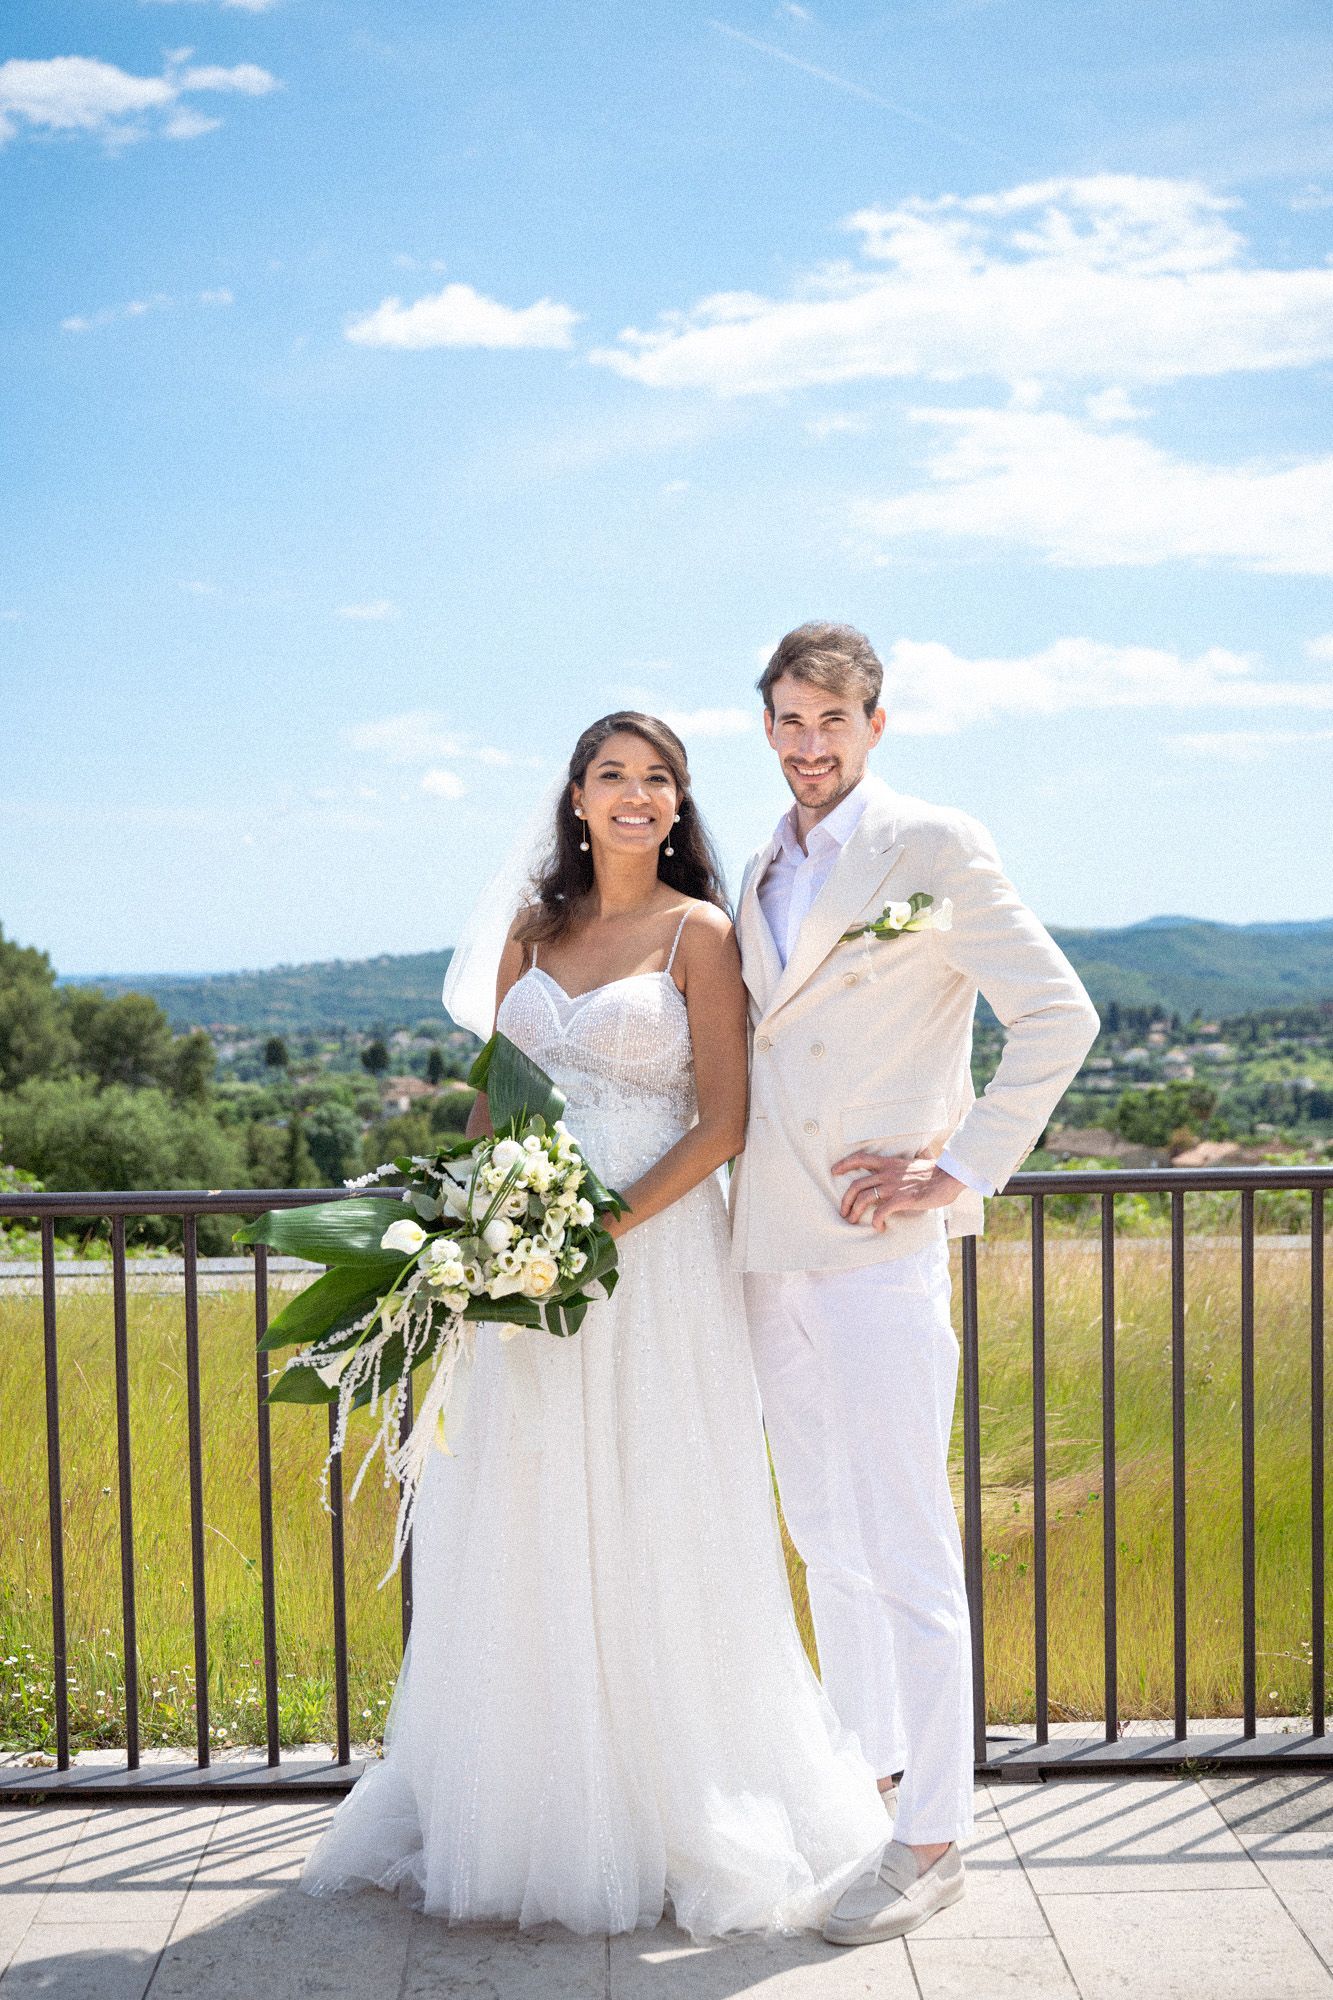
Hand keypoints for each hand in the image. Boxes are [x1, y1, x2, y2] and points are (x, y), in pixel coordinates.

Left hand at [832, 1152, 963, 1231]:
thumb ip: (901, 1168)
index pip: (861, 1158)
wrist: (949, 1177)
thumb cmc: (934, 1173)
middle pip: (856, 1185)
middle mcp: (888, 1173)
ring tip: (853, 1221)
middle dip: (845, 1200)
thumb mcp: (912, 1165)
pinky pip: (881, 1212)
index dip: (844, 1164)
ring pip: (864, 1198)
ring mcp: (894, 1186)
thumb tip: (902, 1169)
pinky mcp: (902, 1199)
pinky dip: (876, 1221)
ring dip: (855, 1211)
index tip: (834, 1171)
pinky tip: (879, 1227)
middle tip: (843, 1212)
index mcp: (889, 1163)